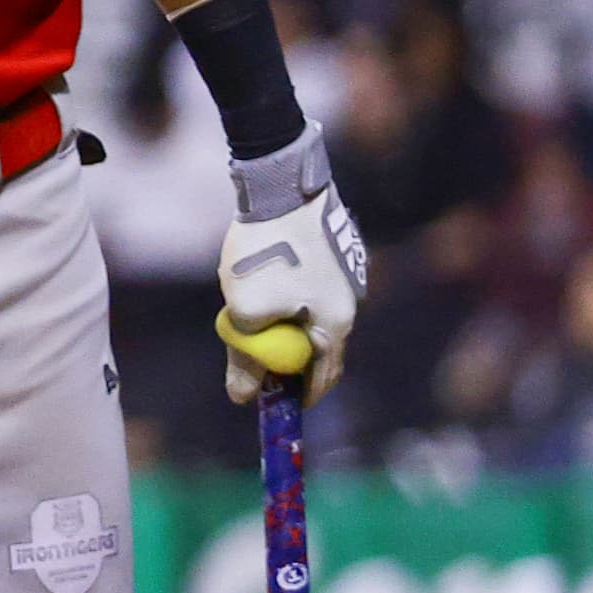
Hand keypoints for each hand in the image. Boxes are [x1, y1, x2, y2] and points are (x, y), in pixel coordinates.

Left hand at [219, 118, 368, 406]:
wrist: (282, 186)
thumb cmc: (267, 251)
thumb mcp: (246, 310)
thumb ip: (246, 356)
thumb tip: (241, 396)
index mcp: (337, 324)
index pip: (322, 375)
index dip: (298, 395)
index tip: (278, 406)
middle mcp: (350, 302)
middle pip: (317, 345)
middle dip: (288, 358)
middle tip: (258, 362)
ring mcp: (344, 274)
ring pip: (310, 313)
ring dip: (283, 320)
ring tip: (251, 304)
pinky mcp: (332, 251)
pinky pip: (307, 286)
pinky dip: (285, 292)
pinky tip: (263, 272)